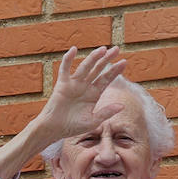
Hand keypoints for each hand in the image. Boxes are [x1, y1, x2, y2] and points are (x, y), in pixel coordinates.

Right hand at [0, 46, 128, 178]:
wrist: (53, 129)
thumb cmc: (72, 127)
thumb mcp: (93, 121)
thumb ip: (106, 112)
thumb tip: (121, 106)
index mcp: (94, 94)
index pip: (107, 79)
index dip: (115, 71)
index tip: (124, 62)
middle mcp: (85, 86)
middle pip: (98, 69)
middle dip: (107, 59)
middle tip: (116, 49)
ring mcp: (74, 84)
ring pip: (85, 67)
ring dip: (93, 58)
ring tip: (103, 49)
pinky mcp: (62, 84)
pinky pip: (65, 69)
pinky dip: (68, 59)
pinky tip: (74, 49)